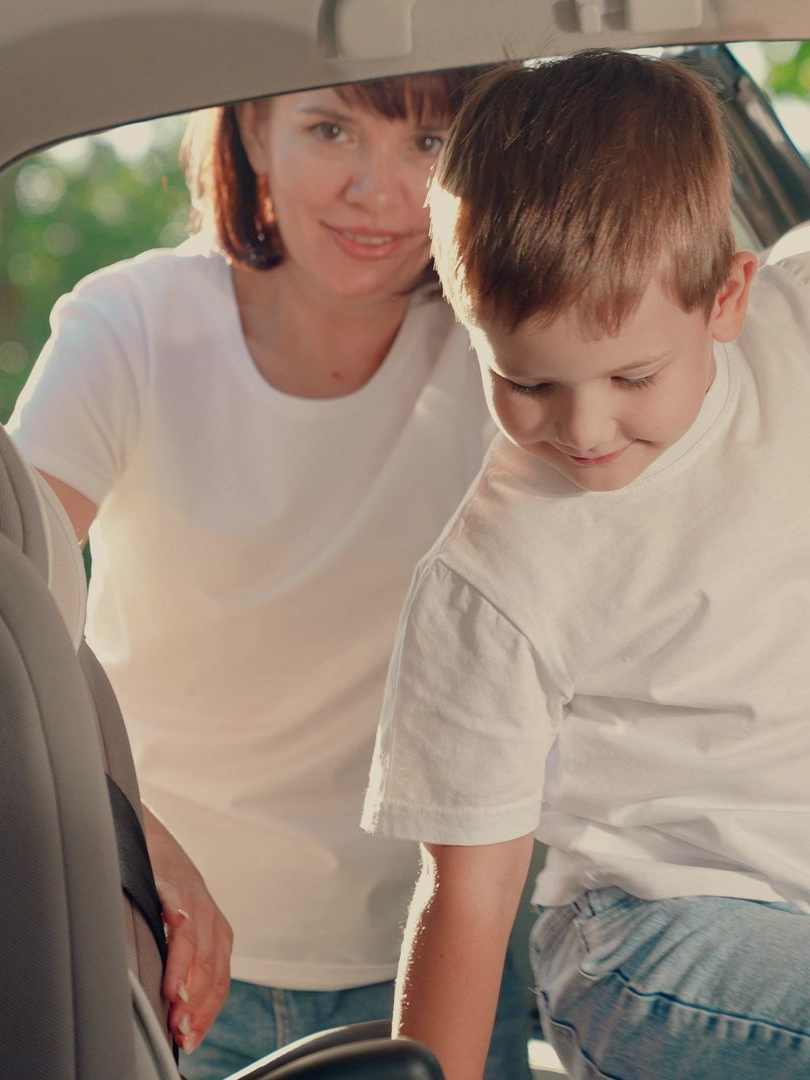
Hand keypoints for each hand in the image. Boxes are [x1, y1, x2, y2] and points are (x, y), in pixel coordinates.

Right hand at [142, 805, 232, 1053]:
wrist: (153, 840)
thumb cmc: (164, 892)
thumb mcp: (178, 931)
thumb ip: (179, 965)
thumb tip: (170, 1011)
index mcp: (216, 936)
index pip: (219, 983)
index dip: (207, 1014)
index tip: (192, 1041)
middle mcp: (211, 921)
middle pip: (211, 970)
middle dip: (197, 1006)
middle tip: (182, 1034)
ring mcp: (195, 901)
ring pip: (197, 947)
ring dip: (186, 979)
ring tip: (176, 1004)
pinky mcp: (175, 884)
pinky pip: (181, 911)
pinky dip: (180, 931)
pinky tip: (176, 944)